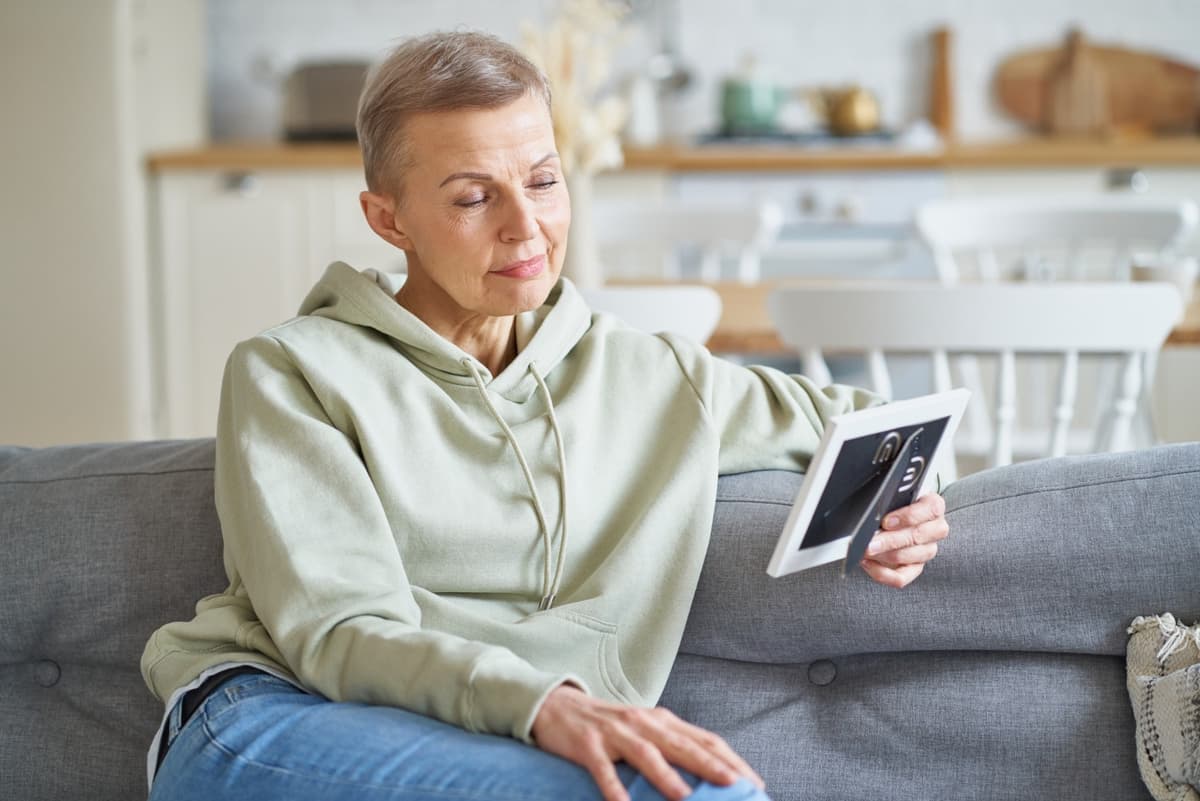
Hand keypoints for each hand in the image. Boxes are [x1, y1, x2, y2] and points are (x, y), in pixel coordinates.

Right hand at [530, 684, 764, 800]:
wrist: (558, 705)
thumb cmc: (610, 725)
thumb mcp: (645, 730)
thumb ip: (672, 746)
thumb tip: (710, 773)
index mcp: (662, 721)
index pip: (704, 740)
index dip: (730, 760)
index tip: (754, 783)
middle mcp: (643, 722)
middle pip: (681, 744)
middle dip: (709, 766)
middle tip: (734, 785)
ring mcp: (615, 732)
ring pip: (646, 753)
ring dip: (666, 776)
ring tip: (686, 797)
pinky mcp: (588, 745)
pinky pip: (603, 768)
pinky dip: (614, 787)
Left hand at [861, 492, 947, 588]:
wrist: (892, 517)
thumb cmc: (894, 505)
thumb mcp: (894, 497)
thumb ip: (889, 502)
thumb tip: (876, 513)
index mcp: (933, 506)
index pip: (931, 510)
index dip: (908, 517)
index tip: (886, 521)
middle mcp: (935, 529)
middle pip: (918, 536)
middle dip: (889, 540)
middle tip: (870, 542)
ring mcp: (927, 550)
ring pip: (910, 557)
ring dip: (884, 556)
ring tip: (866, 551)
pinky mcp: (916, 567)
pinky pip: (902, 577)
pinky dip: (883, 573)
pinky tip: (869, 563)